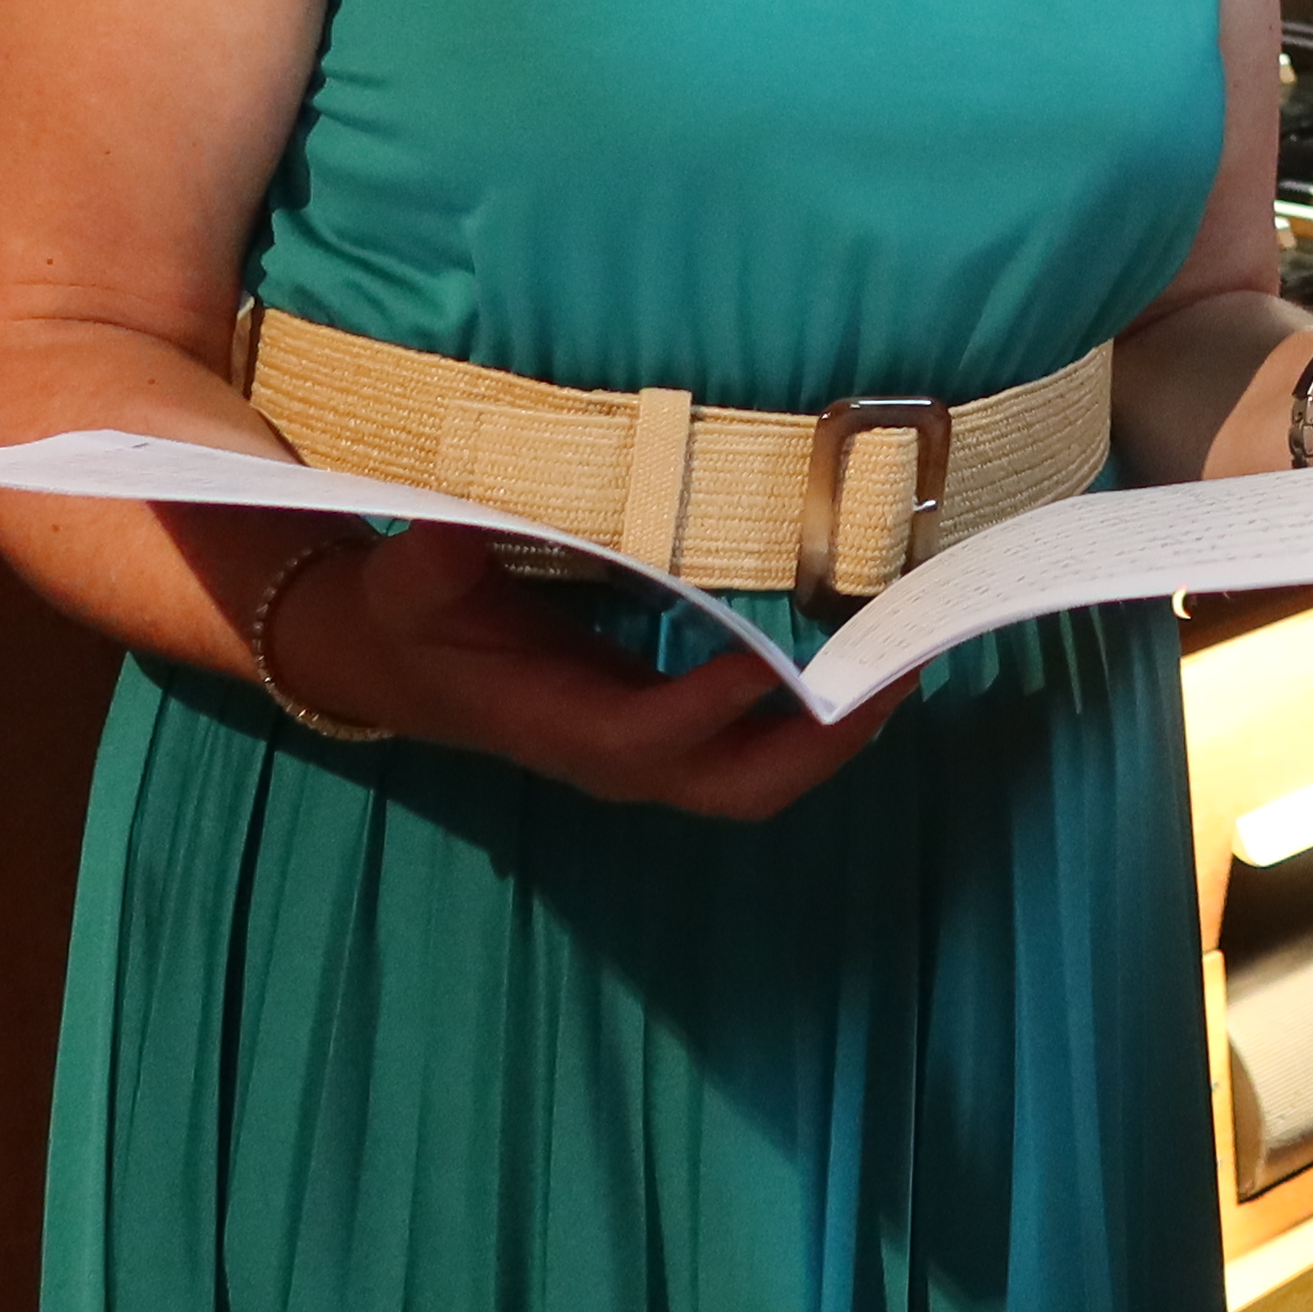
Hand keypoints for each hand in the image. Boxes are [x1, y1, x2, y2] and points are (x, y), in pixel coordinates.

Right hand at [260, 523, 909, 819]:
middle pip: (734, 787)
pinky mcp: (674, 732)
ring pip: (759, 778)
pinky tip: (866, 660)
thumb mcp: (407, 581)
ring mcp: (651, 753)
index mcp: (556, 724)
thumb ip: (433, 556)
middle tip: (893, 678)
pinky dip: (819, 719)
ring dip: (836, 738)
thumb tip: (453, 524)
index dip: (705, 709)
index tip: (767, 662)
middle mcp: (616, 754)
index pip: (643, 736)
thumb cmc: (413, 620)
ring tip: (905, 666)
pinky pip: (760, 748)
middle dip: (817, 748)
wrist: (407, 666)